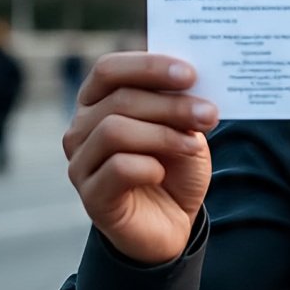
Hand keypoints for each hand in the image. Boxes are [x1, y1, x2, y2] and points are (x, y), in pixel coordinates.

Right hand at [63, 54, 218, 264]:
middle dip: (171, 104)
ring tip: (194, 146)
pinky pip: (117, 168)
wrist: (171, 223)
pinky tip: (162, 173)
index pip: (109, 69)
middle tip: (209, 114)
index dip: (148, 66)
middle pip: (120, 99)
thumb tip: (192, 80)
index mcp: (99, 102)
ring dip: (163, 134)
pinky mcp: (91, 195)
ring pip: (114, 130)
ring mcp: (81, 162)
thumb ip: (180, 104)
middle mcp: (81, 128)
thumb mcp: (184, 130)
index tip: (190, 74)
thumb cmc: (174, 168)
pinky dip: (148, 166)